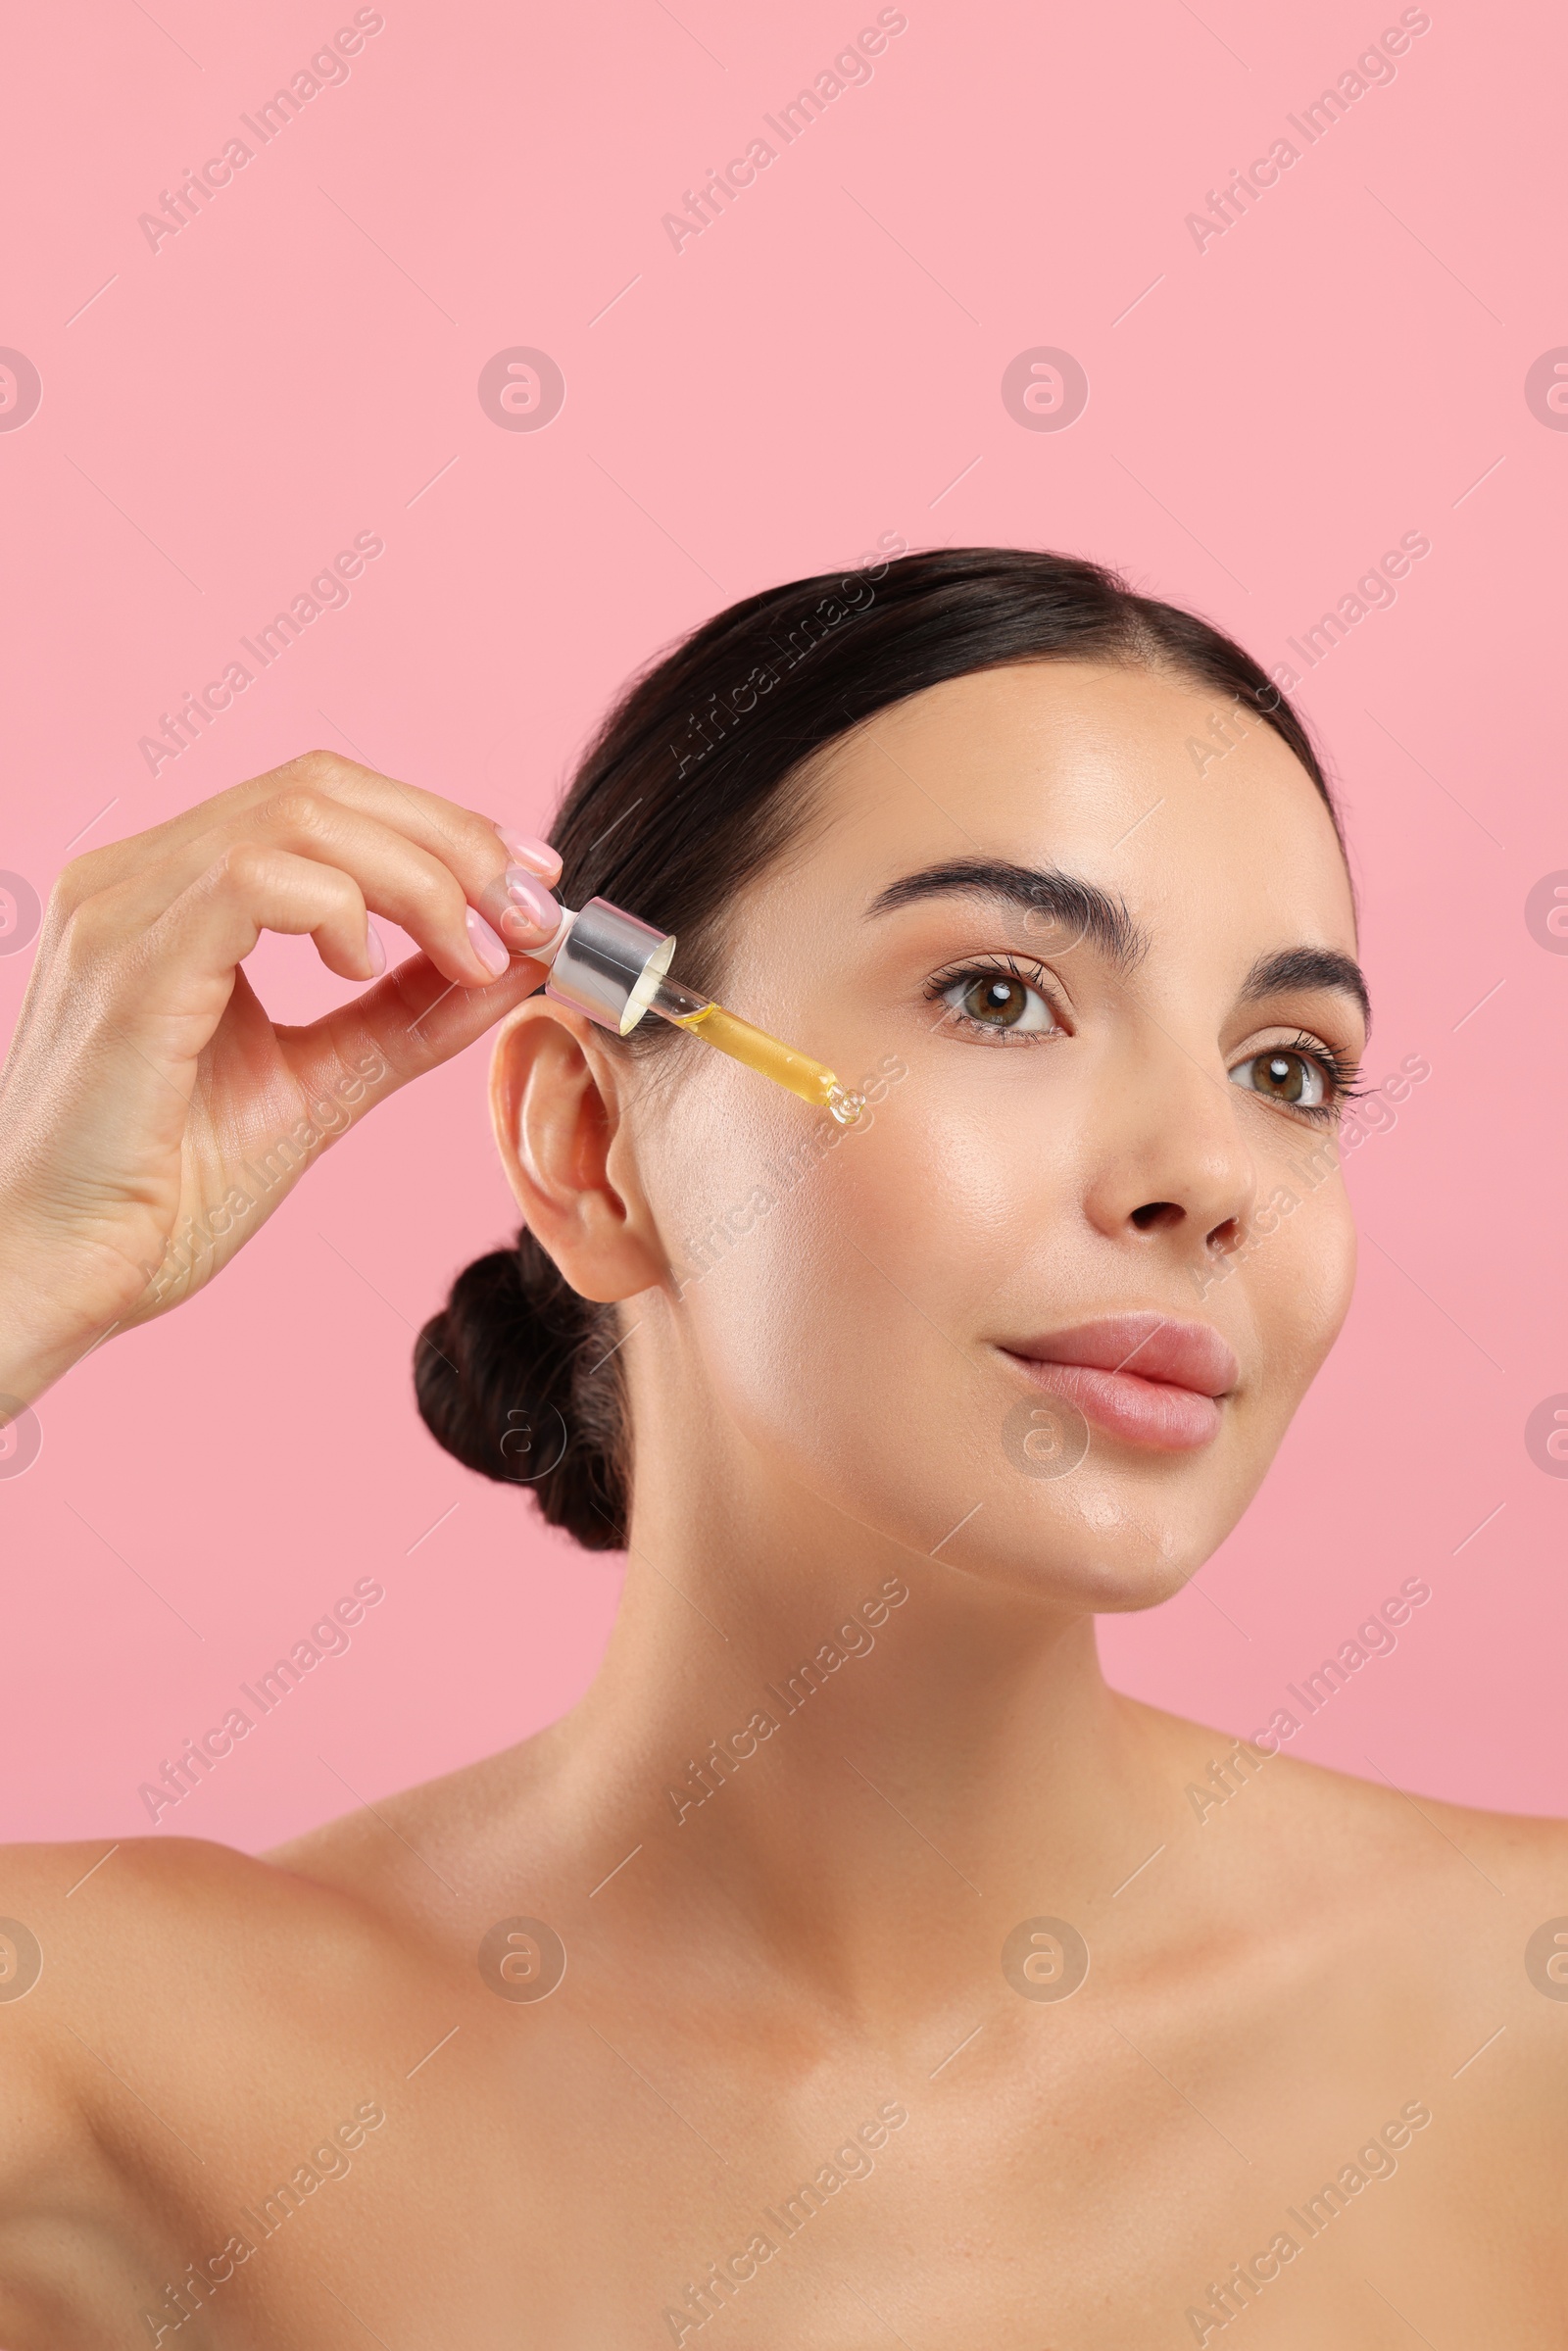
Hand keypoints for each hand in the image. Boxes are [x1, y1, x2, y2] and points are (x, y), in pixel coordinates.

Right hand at [0, 751, 563, 1404]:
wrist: (56, 1275)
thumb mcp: (319, 1082)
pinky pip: (260, 876)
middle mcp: (135, 877)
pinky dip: (346, 907)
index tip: (530, 887)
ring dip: (423, 875)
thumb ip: (408, 1015)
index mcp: (169, 893)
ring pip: (303, 813)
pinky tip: (367, 969)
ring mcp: (123, 908)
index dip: (441, 827)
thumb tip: (517, 960)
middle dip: (455, 840)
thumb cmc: (161, 1194)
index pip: (320, 801)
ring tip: (472, 953)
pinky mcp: (132, 963)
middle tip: (532, 913)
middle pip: (323, 785)